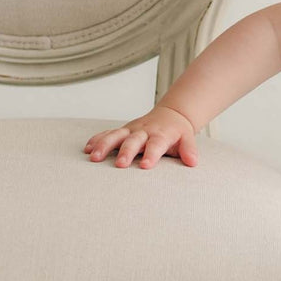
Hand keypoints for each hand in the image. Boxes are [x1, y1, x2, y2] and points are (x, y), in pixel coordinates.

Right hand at [83, 104, 198, 168]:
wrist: (170, 115)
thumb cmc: (178, 132)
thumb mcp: (188, 139)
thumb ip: (189, 150)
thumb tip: (193, 162)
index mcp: (161, 134)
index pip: (156, 145)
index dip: (151, 154)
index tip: (146, 166)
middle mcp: (144, 131)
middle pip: (133, 141)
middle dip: (126, 152)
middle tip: (120, 165)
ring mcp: (131, 130)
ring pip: (115, 135)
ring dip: (104, 145)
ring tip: (94, 157)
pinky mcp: (123, 130)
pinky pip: (108, 133)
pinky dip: (97, 140)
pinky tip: (87, 149)